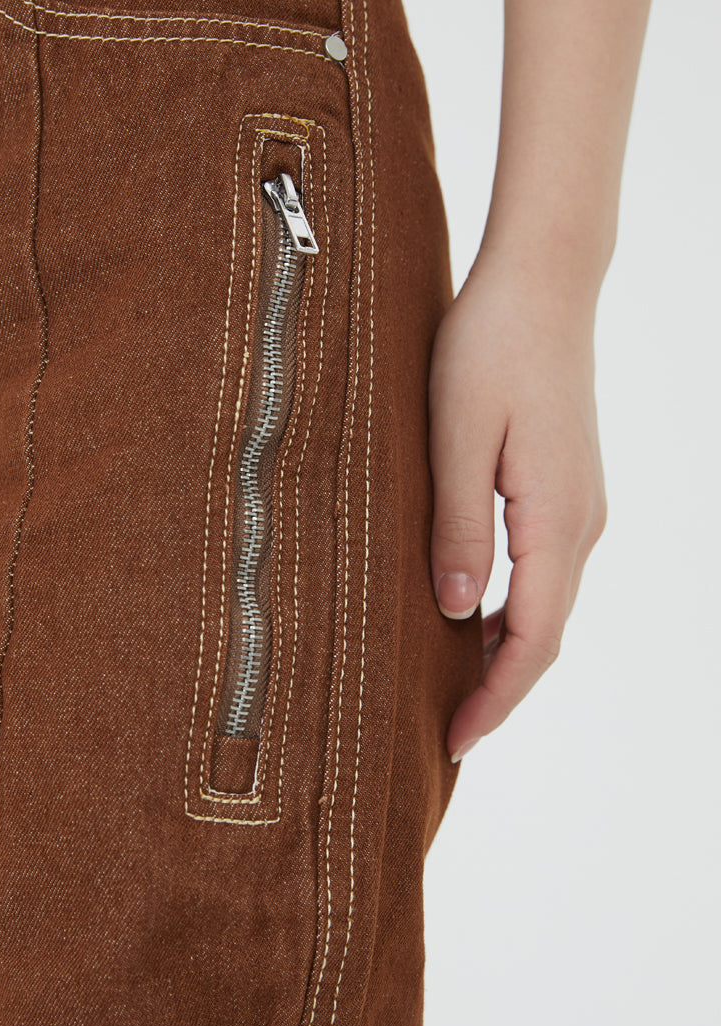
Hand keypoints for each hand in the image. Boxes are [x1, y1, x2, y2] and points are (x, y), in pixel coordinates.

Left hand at [427, 251, 608, 760]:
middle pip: (546, 634)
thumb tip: (455, 613)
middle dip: (499, 691)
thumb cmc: (489, 347)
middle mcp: (580, 524)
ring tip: (451, 687)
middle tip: (445, 734)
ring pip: (547, 606)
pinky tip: (471, 616)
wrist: (542, 284)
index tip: (454, 742)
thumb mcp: (456, 437)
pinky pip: (543, 572)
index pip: (532, 640)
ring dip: (505, 653)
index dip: (495, 699)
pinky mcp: (568, 488)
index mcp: (555, 520)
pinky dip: (512, 611)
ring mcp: (580, 506)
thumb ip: (458, 527)